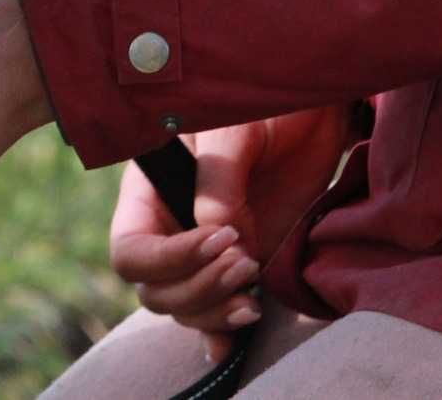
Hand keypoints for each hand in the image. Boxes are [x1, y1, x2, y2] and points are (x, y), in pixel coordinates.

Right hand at [107, 106, 353, 362]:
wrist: (311, 116)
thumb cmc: (260, 108)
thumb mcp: (234, 132)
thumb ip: (217, 179)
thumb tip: (213, 231)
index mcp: (149, 194)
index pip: (130, 250)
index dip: (167, 258)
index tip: (220, 238)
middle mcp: (169, 229)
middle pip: (154, 290)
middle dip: (196, 287)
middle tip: (245, 260)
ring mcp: (203, 254)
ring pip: (184, 308)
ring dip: (214, 310)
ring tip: (253, 292)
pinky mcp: (240, 267)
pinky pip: (216, 313)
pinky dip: (223, 334)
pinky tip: (239, 333)